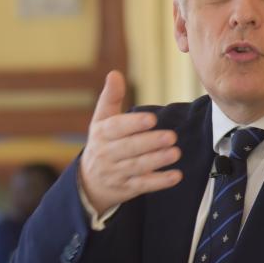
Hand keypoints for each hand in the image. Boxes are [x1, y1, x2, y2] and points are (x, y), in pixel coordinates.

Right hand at [79, 70, 182, 216]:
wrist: (88, 182)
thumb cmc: (101, 144)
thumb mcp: (101, 121)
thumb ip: (110, 98)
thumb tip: (114, 74)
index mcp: (101, 134)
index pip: (115, 128)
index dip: (133, 124)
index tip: (151, 119)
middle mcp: (106, 154)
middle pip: (128, 148)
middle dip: (149, 143)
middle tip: (170, 136)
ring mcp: (115, 173)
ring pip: (137, 167)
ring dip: (157, 160)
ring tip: (175, 152)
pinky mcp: (126, 188)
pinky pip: (143, 185)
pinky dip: (159, 182)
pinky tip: (175, 176)